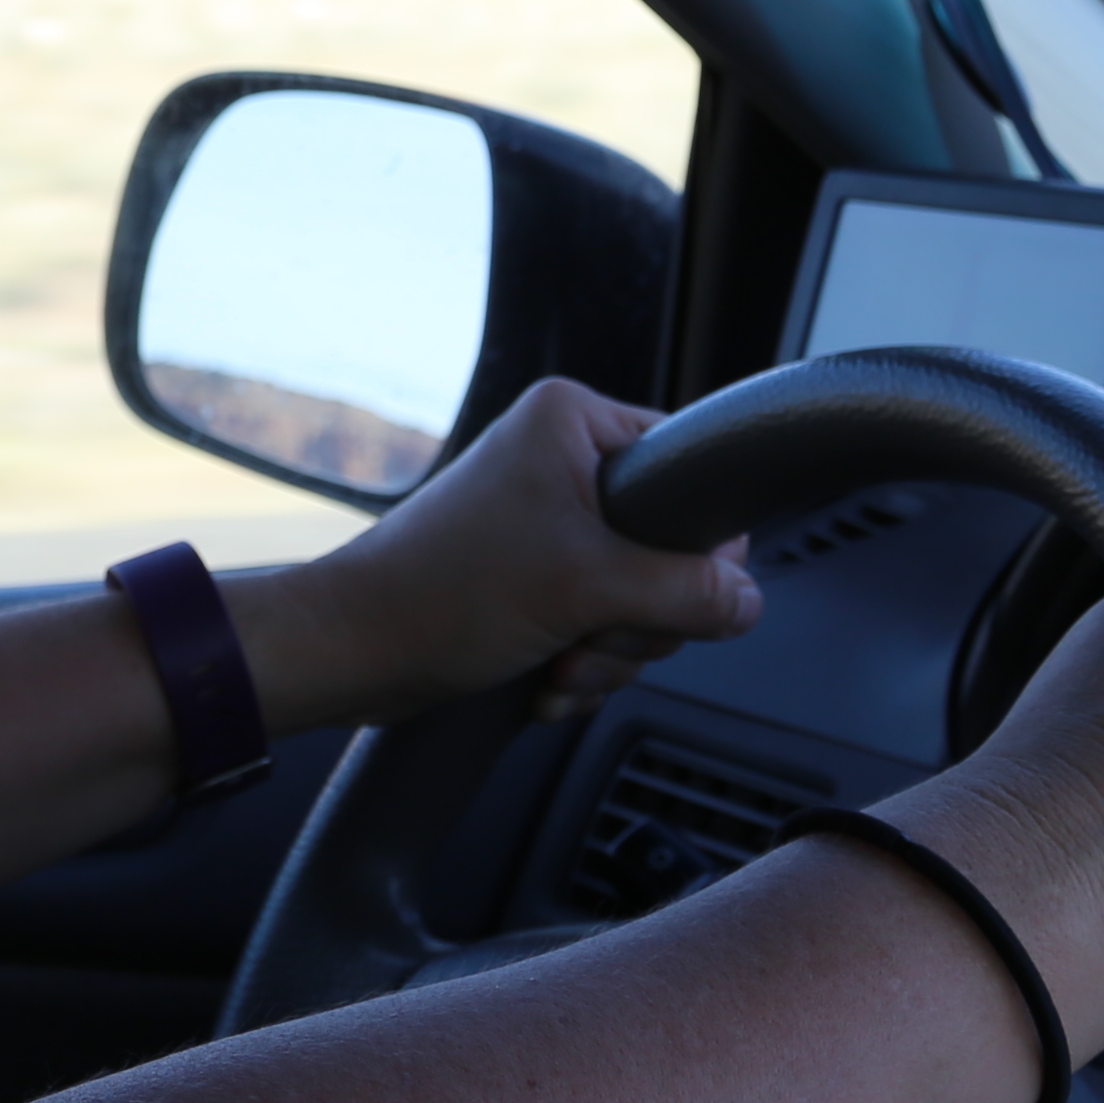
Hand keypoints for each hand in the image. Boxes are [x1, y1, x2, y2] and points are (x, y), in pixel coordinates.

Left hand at [229, 379, 759, 734]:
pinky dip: (581, 666)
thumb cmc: (442, 592)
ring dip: (608, 653)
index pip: (687, 470)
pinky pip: (601, 626)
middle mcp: (560, 462)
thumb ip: (686, 590)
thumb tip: (748, 600)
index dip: (692, 545)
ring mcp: (547, 525)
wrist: (356, 651)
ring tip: (558, 659)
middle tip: (589, 630)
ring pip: (640, 599)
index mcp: (573, 422)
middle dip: (636, 618)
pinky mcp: (533, 580)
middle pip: (671, 550)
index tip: (664, 586)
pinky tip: (545, 681)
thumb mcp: (587, 584)